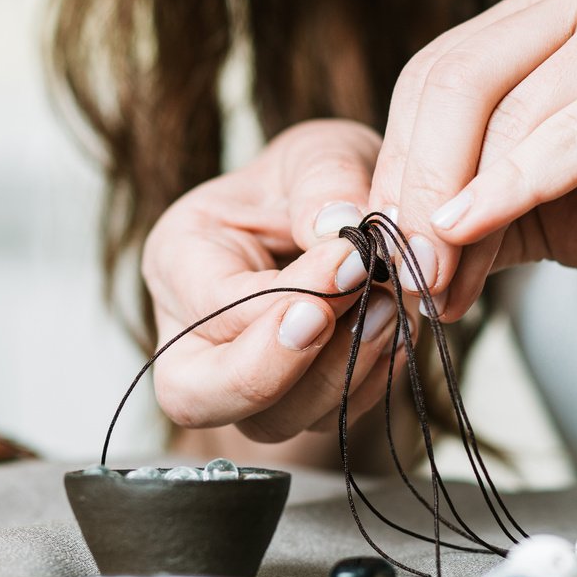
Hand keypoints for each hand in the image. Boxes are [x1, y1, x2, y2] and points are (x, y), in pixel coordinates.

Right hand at [142, 120, 401, 441]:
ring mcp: (239, 379)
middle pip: (196, 396)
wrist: (348, 211)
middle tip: (352, 315)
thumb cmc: (317, 179)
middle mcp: (191, 332)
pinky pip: (323, 423)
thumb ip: (325, 180)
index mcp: (179, 258)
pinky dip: (367, 386)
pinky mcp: (293, 404)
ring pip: (270, 422)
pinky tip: (397, 332)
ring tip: (390, 309)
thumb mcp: (320, 153)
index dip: (285, 295)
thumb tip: (339, 227)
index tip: (353, 260)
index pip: (211, 305)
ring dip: (340, 375)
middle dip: (279, 370)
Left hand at [368, 0, 576, 317]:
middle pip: (454, 81)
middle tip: (402, 271)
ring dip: (460, 207)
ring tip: (445, 281)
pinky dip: (514, 188)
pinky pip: (571, 133)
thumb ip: (467, 211)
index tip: (381, 253)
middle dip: (415, 187)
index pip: (432, 77)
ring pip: (506, 112)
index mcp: (545, 14)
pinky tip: (473, 232)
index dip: (397, 167)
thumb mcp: (538, 208)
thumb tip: (386, 246)